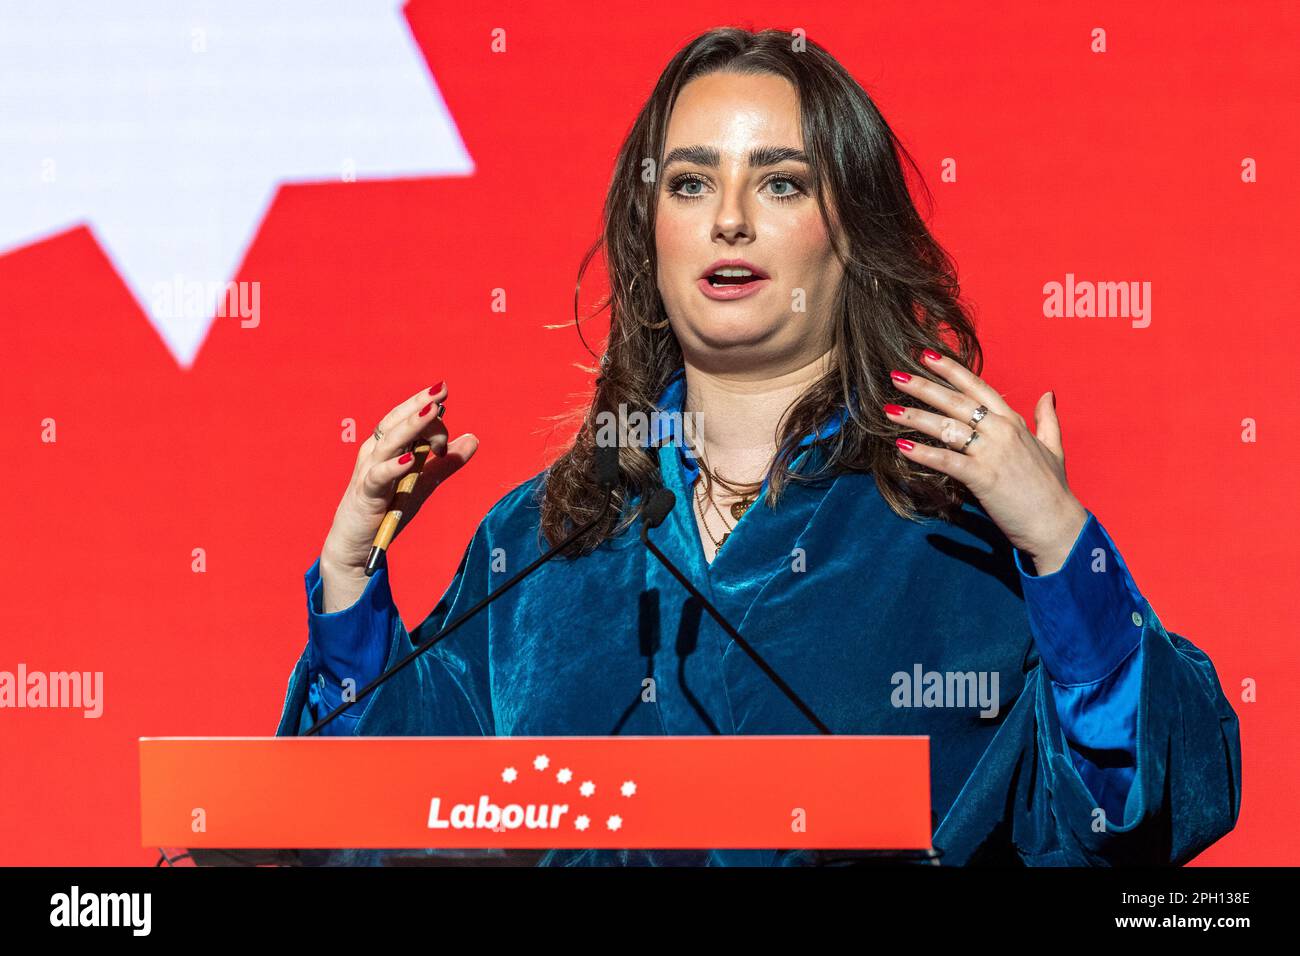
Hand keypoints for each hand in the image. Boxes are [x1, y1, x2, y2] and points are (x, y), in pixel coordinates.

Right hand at [320, 381, 478, 582]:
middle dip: (419, 404)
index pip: (406, 418)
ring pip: (388, 443)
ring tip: (430, 411)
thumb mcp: (423, 482)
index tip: (446, 413)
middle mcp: (374, 453)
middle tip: (441, 388)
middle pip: (396, 422)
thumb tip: (473, 438)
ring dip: (411, 427)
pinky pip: (378, 477)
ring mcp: (367, 473)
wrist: (357, 544)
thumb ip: (446, 462)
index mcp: (387, 446)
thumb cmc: (388, 508)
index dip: (428, 412)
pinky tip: (410, 459)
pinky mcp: (365, 496)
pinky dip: (393, 467)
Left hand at [885, 349, 1086, 573]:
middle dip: (924, 386)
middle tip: (896, 375)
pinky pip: (946, 460)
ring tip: (888, 410)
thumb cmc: (1052, 489)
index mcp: (1013, 421)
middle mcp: (1002, 431)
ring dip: (915, 418)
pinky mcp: (983, 477)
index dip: (951, 370)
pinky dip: (922, 453)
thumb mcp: (1054, 447)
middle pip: (956, 402)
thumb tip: (1048, 394)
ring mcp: (992, 453)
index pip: (978, 387)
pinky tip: (901, 446)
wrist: (1057, 525)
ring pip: (947, 427)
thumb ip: (1047, 419)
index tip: (927, 355)